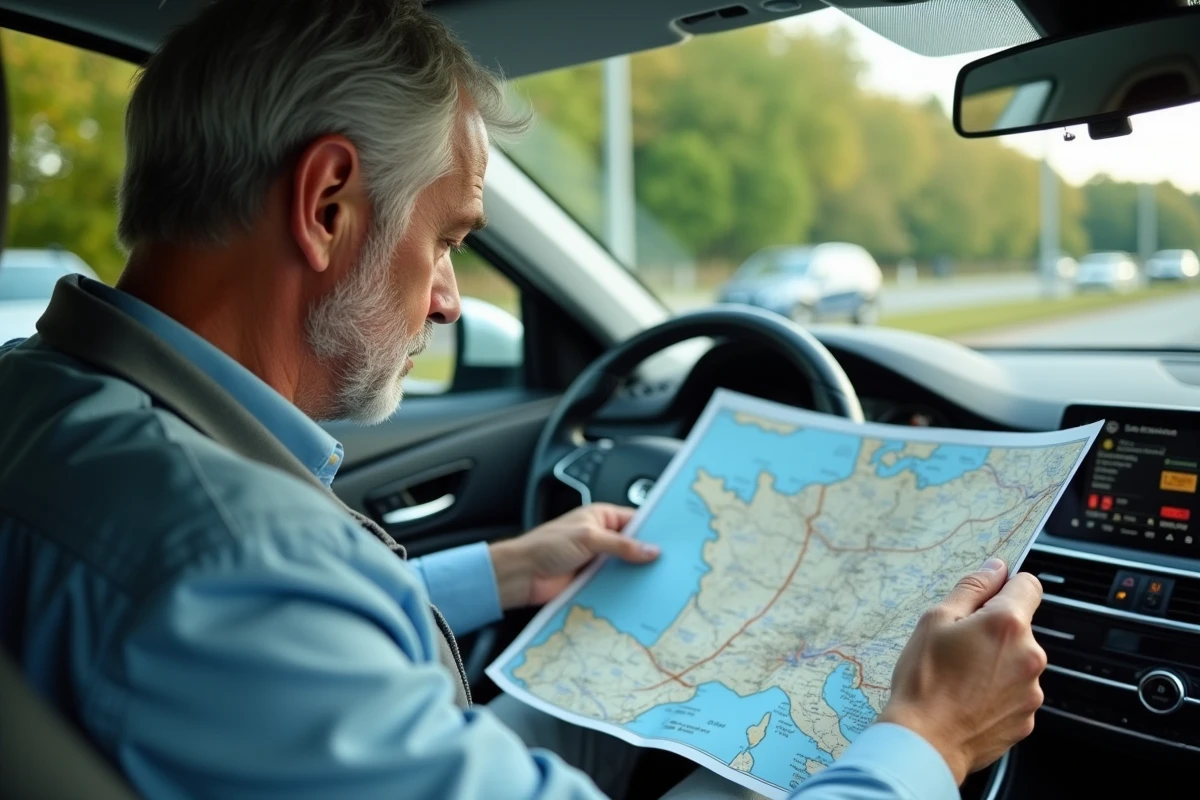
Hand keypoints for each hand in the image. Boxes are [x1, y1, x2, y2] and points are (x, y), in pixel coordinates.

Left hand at [489, 504, 659, 608]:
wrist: (521, 575)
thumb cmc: (545, 546)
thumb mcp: (588, 538)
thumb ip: (621, 545)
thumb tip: (651, 550)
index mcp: (601, 517)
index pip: (635, 521)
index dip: (654, 530)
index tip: (675, 540)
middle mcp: (601, 538)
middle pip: (633, 546)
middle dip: (649, 555)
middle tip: (673, 564)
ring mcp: (598, 561)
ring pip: (626, 567)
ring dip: (638, 575)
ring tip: (662, 583)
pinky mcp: (593, 582)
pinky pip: (615, 585)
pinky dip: (626, 590)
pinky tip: (641, 597)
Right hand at [877, 558, 1045, 784]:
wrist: (925, 741)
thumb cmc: (924, 679)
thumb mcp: (935, 620)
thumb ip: (971, 588)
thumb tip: (995, 568)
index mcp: (1008, 624)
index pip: (1028, 585)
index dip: (1005, 586)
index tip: (986, 598)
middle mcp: (1029, 655)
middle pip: (1020, 628)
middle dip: (994, 631)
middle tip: (957, 646)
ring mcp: (1031, 690)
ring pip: (1017, 662)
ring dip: (996, 663)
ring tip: (960, 678)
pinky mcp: (1027, 719)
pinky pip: (1015, 693)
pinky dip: (997, 693)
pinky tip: (968, 700)